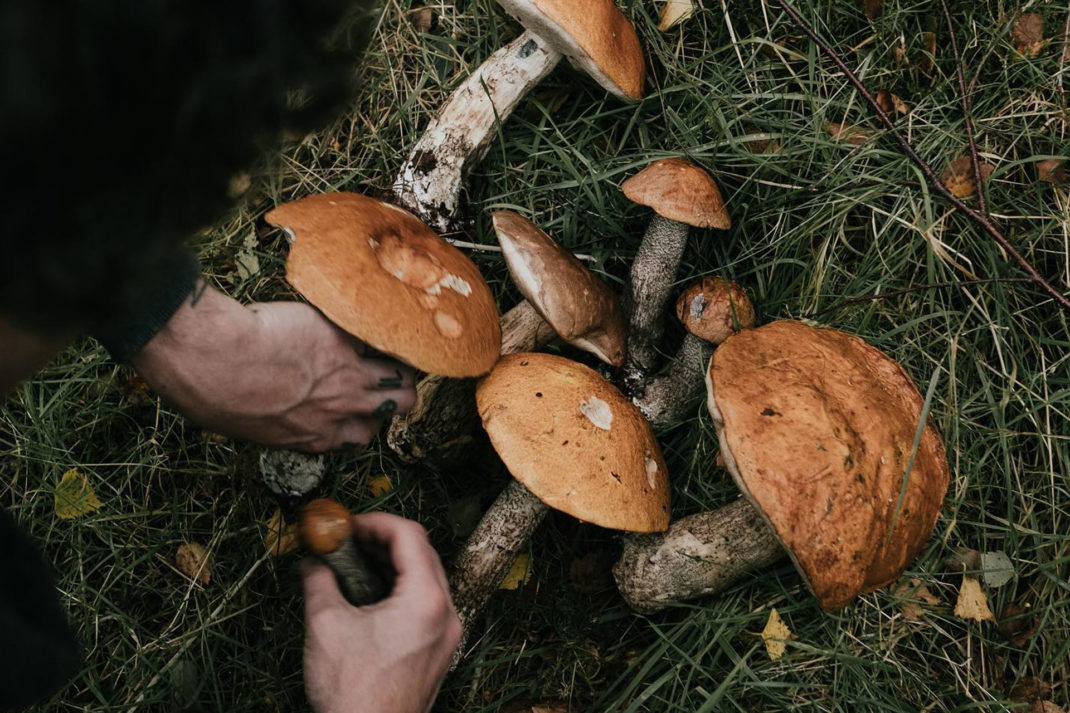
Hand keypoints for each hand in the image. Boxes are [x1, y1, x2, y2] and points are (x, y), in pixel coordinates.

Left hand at [130, 282, 415, 450]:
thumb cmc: (218, 398)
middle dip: (399, 393)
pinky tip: (367, 318)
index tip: (363, 407)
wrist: (219, 362)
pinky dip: (372, 328)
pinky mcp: (342, 337)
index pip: (364, 434)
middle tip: (391, 378)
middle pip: (397, 405)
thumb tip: (280, 410)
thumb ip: (283, 422)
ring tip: (393, 348)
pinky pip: (371, 333)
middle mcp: (343, 407)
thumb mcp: (254, 427)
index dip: (367, 419)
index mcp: (319, 435)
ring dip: (399, 362)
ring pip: (399, 373)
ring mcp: (349, 371)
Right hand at [302, 513, 460, 712]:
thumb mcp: (326, 626)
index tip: (347, 525)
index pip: (409, 535)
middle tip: (347, 542)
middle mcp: (445, 613)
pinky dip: (398, 591)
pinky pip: (424, 604)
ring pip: (424, 578)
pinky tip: (367, 596)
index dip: (375, 522)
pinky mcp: (438, 651)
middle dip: (382, 541)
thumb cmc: (353, 695)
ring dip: (390, 565)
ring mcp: (445, 634)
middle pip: (421, 553)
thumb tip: (312, 562)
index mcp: (426, 600)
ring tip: (352, 567)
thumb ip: (319, 582)